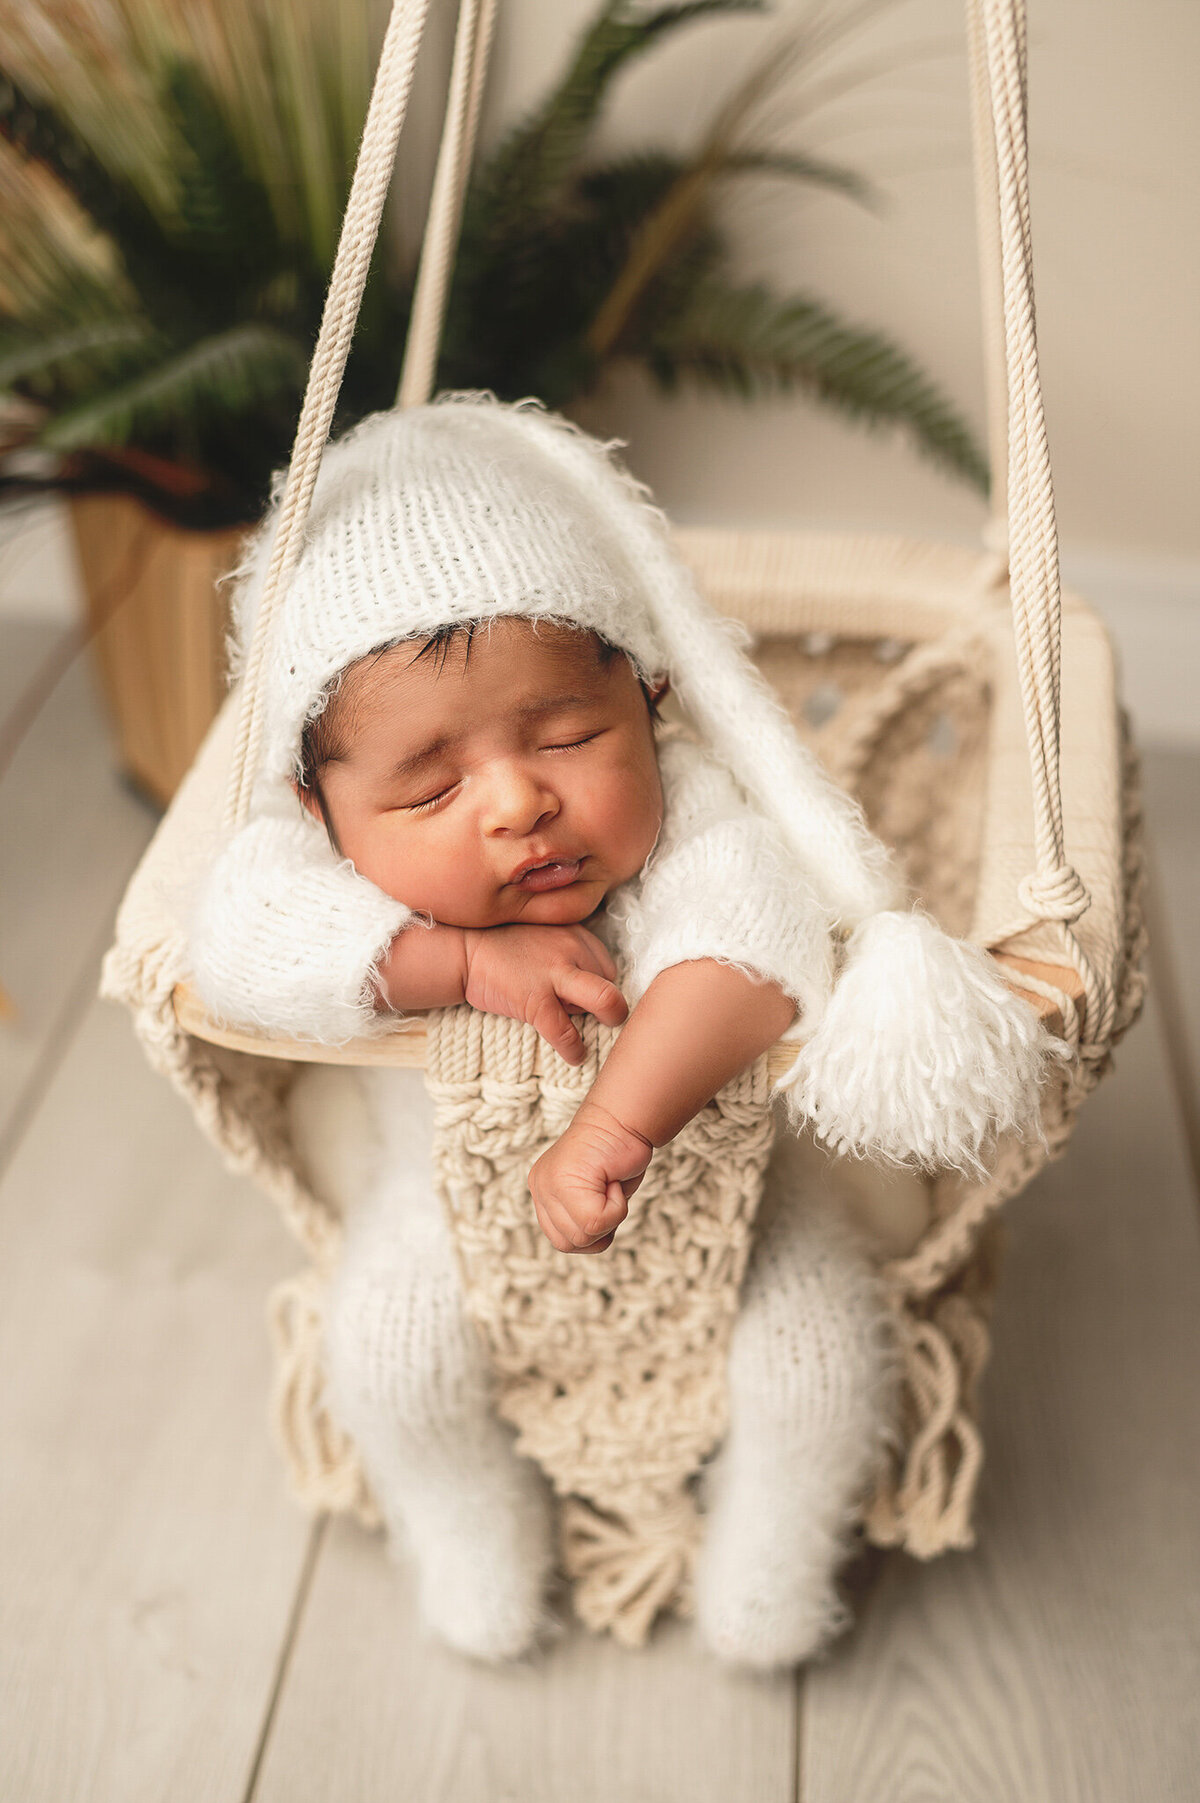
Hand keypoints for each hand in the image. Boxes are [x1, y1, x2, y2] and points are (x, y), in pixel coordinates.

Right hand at [463, 923, 627, 1064]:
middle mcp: (572, 947)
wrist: (464, 951)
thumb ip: (568, 955)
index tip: (584, 999)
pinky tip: (575, 1056)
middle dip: (605, 1002)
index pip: (607, 966)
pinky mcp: (535, 999)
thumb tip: (586, 992)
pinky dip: (574, 1048)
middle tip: (594, 1016)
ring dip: (610, 1020)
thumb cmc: (503, 949)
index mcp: (574, 934)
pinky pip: (565, 1031)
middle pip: (611, 982)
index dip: (599, 986)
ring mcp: (555, 973)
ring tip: (598, 1034)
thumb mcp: (544, 939)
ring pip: (605, 1000)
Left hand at [528, 1101, 652, 1253]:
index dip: (591, 1232)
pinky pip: (594, 1222)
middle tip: (608, 1192)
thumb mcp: (595, 1195)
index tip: (602, 1201)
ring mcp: (547, 1185)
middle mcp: (539, 1189)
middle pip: (569, 1243)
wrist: (623, 1120)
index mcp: (543, 1193)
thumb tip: (584, 1238)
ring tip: (609, 1184)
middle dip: (600, 1228)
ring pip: (581, 1235)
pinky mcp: (562, 1182)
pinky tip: (613, 1181)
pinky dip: (616, 1208)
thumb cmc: (616, 1155)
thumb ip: (581, 1216)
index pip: (562, 1241)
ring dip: (609, 1217)